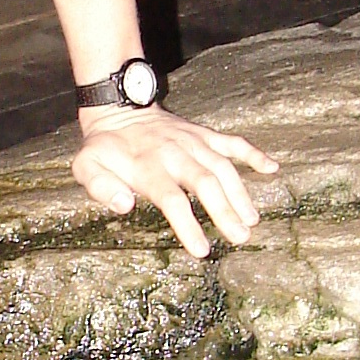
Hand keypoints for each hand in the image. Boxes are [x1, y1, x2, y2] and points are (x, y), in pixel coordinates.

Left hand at [71, 106, 277, 258]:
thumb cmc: (104, 148)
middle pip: (205, 183)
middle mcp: (176, 153)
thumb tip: (125, 205)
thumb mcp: (86, 166)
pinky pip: (232, 142)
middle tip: (241, 237)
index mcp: (149, 166)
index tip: (202, 250)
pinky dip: (253, 154)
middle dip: (225, 210)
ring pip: (223, 166)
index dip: (188, 225)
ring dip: (240, 192)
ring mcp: (194, 141)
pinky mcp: (204, 134)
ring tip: (252, 219)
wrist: (118, 109)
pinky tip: (272, 169)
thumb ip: (101, 187)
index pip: (172, 199)